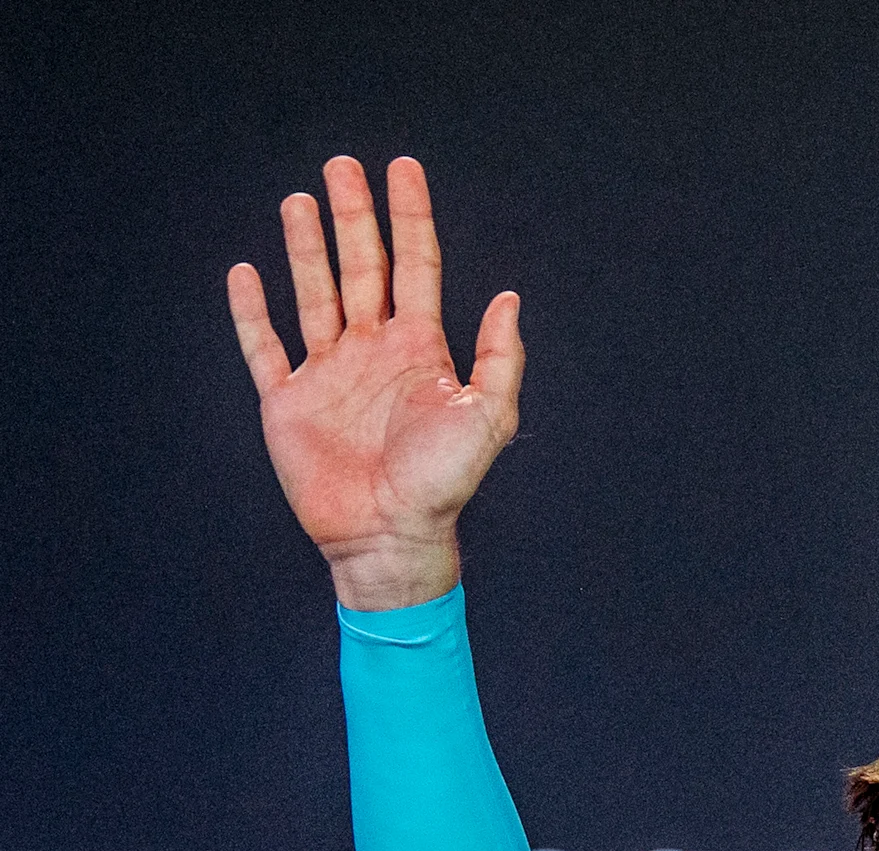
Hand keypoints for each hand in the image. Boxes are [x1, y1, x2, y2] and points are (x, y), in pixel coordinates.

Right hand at [226, 156, 522, 610]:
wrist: (391, 534)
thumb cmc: (444, 482)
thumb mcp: (488, 416)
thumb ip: (498, 356)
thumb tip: (509, 296)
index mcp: (420, 350)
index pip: (415, 266)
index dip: (410, 216)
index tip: (402, 169)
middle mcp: (373, 352)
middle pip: (361, 266)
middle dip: (353, 215)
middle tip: (342, 165)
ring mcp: (328, 373)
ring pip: (314, 293)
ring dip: (306, 246)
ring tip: (300, 200)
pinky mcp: (288, 400)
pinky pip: (265, 346)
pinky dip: (252, 310)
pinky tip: (246, 272)